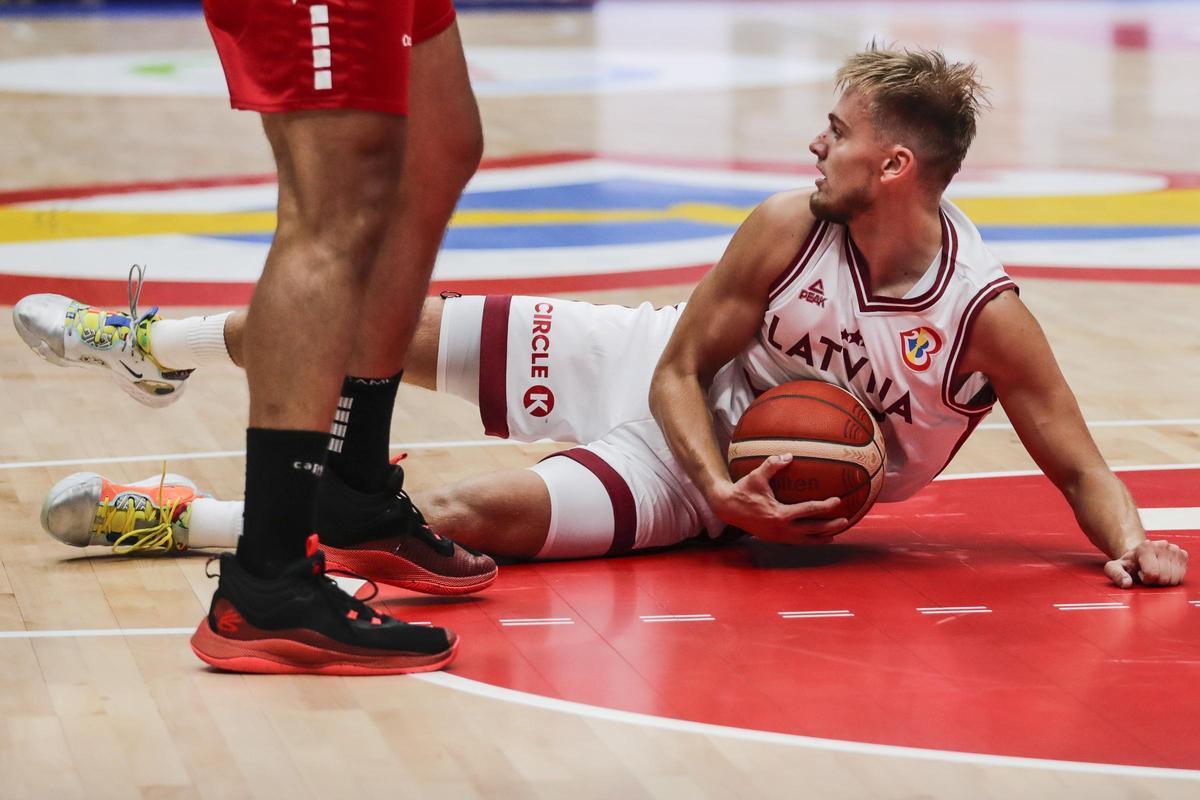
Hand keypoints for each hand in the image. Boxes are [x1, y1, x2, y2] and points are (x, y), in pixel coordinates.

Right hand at [711, 454, 846, 543]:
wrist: (727, 508)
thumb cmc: (743, 490)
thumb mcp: (756, 476)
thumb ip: (772, 465)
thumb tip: (789, 455)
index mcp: (780, 515)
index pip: (808, 511)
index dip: (825, 506)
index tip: (838, 501)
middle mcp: (781, 529)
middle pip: (813, 530)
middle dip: (831, 526)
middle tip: (846, 519)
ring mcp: (778, 537)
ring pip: (806, 540)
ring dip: (822, 537)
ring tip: (836, 533)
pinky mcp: (775, 539)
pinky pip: (797, 541)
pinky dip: (808, 539)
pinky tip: (816, 536)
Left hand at [1104, 539, 1187, 587]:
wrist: (1140, 555)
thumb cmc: (1129, 563)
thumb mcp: (1114, 568)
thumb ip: (1116, 575)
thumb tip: (1126, 583)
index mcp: (1146, 547)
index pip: (1153, 574)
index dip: (1145, 579)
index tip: (1140, 574)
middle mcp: (1162, 545)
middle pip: (1164, 578)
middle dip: (1155, 581)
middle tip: (1149, 574)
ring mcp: (1174, 549)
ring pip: (1175, 579)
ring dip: (1164, 581)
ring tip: (1156, 573)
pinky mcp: (1183, 555)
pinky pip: (1182, 577)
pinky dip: (1173, 578)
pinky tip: (1164, 571)